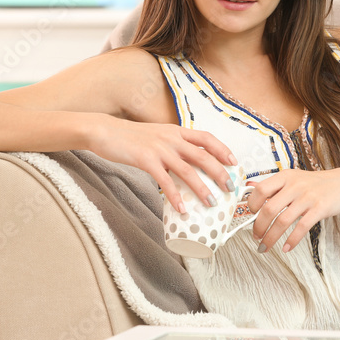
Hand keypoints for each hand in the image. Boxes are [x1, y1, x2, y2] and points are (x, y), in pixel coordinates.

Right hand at [88, 114, 236, 213]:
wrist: (105, 131)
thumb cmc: (130, 137)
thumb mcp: (157, 135)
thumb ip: (171, 145)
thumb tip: (184, 164)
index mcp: (176, 131)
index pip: (206, 138)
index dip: (222, 150)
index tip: (234, 162)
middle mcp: (172, 138)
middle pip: (203, 156)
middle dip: (220, 173)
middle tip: (229, 189)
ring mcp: (160, 149)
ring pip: (188, 171)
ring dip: (202, 189)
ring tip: (211, 203)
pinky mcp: (146, 160)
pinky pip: (165, 181)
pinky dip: (176, 196)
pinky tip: (182, 208)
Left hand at [246, 168, 339, 253]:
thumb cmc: (315, 184)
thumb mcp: (294, 178)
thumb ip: (274, 186)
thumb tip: (249, 190)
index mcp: (285, 176)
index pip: (261, 189)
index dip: (252, 204)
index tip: (251, 215)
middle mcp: (295, 185)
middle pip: (269, 209)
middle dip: (259, 227)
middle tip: (256, 237)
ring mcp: (308, 197)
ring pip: (283, 221)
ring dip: (271, 237)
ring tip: (265, 246)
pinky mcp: (320, 209)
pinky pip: (301, 227)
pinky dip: (292, 240)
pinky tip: (286, 247)